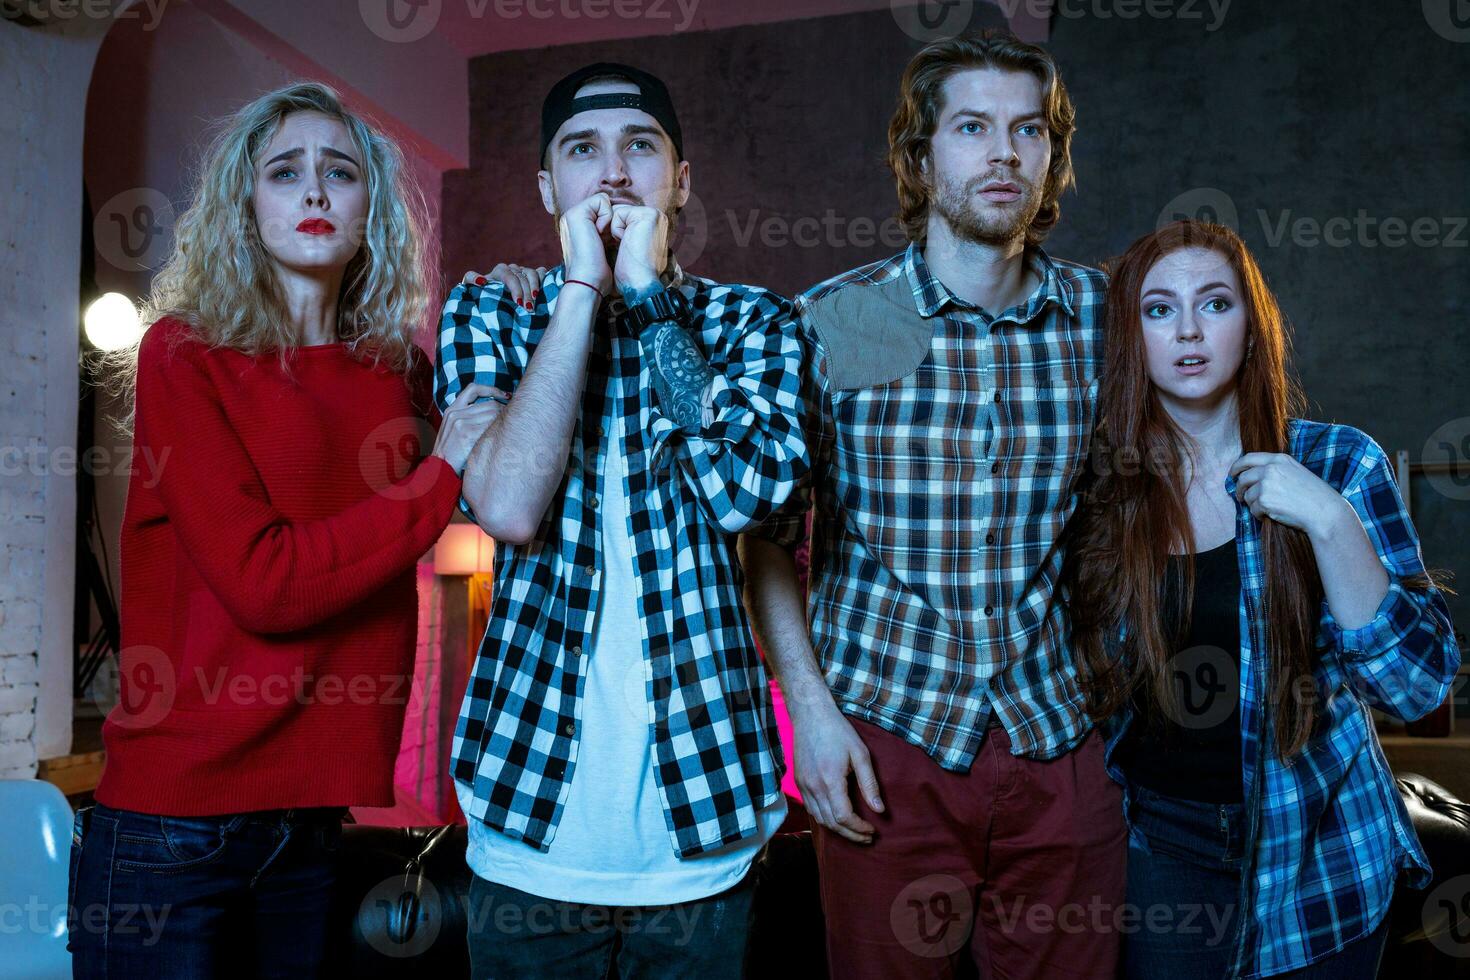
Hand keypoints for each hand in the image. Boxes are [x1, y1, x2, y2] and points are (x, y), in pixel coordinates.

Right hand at [431, 382, 507, 474]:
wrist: (440, 468)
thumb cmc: (451, 452)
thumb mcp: (453, 429)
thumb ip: (467, 418)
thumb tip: (492, 411)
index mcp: (452, 409)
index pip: (473, 389)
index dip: (492, 389)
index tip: (506, 395)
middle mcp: (455, 413)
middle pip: (489, 404)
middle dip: (504, 410)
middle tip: (514, 418)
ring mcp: (460, 423)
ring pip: (493, 414)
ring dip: (504, 421)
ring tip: (511, 429)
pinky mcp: (466, 434)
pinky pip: (490, 427)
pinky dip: (499, 430)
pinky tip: (505, 436)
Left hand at [462, 264, 547, 310]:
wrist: (490, 303)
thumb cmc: (481, 297)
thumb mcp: (471, 288)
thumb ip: (471, 279)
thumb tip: (482, 280)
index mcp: (499, 271)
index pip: (509, 275)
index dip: (515, 288)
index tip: (518, 302)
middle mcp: (512, 269)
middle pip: (522, 276)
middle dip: (526, 293)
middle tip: (528, 309)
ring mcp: (523, 272)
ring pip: (532, 273)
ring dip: (535, 287)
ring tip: (536, 301)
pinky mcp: (532, 276)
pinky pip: (541, 272)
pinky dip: (544, 279)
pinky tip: (543, 292)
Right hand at [557, 193, 614, 294]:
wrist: (588, 282)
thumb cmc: (599, 274)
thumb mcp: (605, 249)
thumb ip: (607, 234)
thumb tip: (621, 224)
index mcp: (578, 228)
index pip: (603, 213)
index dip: (613, 225)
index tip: (611, 243)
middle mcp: (573, 220)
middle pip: (603, 206)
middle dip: (612, 221)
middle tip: (609, 241)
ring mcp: (572, 216)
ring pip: (602, 202)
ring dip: (611, 219)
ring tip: (604, 238)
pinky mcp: (576, 214)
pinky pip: (601, 200)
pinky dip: (608, 215)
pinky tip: (602, 233)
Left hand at [609, 204, 667, 292]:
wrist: (638, 283)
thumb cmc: (630, 273)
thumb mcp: (627, 246)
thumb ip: (625, 230)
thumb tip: (611, 222)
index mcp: (653, 225)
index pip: (624, 217)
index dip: (612, 230)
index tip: (615, 247)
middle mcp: (657, 218)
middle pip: (620, 212)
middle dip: (611, 228)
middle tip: (620, 247)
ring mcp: (654, 215)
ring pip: (618, 212)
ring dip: (613, 231)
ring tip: (626, 247)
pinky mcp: (648, 215)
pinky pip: (618, 213)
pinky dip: (616, 230)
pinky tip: (627, 243)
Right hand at [790, 700, 884, 843]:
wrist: (810, 714)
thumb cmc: (837, 731)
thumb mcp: (860, 754)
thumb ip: (870, 784)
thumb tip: (879, 810)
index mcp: (830, 780)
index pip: (844, 817)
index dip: (859, 829)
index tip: (873, 830)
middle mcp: (813, 787)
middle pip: (831, 823)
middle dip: (851, 834)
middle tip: (867, 837)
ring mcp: (803, 786)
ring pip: (819, 819)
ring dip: (838, 830)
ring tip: (855, 831)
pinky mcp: (799, 783)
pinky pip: (811, 809)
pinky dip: (825, 819)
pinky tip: (837, 818)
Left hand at [1228, 452, 1350, 536]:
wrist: (1323, 511)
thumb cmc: (1313, 494)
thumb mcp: (1295, 471)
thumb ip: (1275, 469)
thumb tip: (1251, 475)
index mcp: (1279, 459)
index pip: (1248, 458)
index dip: (1236, 467)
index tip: (1232, 474)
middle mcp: (1270, 469)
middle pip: (1243, 478)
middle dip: (1239, 489)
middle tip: (1241, 497)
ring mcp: (1266, 484)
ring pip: (1247, 495)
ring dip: (1253, 504)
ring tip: (1269, 508)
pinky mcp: (1265, 501)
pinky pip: (1253, 509)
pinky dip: (1259, 514)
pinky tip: (1273, 514)